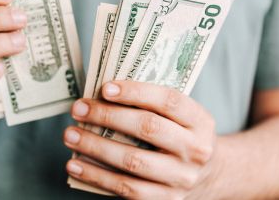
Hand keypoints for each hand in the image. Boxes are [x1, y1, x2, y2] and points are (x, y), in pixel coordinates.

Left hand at [64, 81, 216, 198]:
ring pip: (132, 161)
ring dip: (95, 147)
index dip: (135, 92)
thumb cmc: (181, 137)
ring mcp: (181, 178)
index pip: (168, 100)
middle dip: (107, 116)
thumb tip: (102, 95)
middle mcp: (195, 150)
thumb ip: (152, 105)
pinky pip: (126, 188)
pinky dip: (96, 176)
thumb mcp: (181, 118)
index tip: (105, 88)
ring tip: (70, 135)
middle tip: (78, 109)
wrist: (209, 176)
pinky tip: (75, 164)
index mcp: (200, 121)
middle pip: (147, 128)